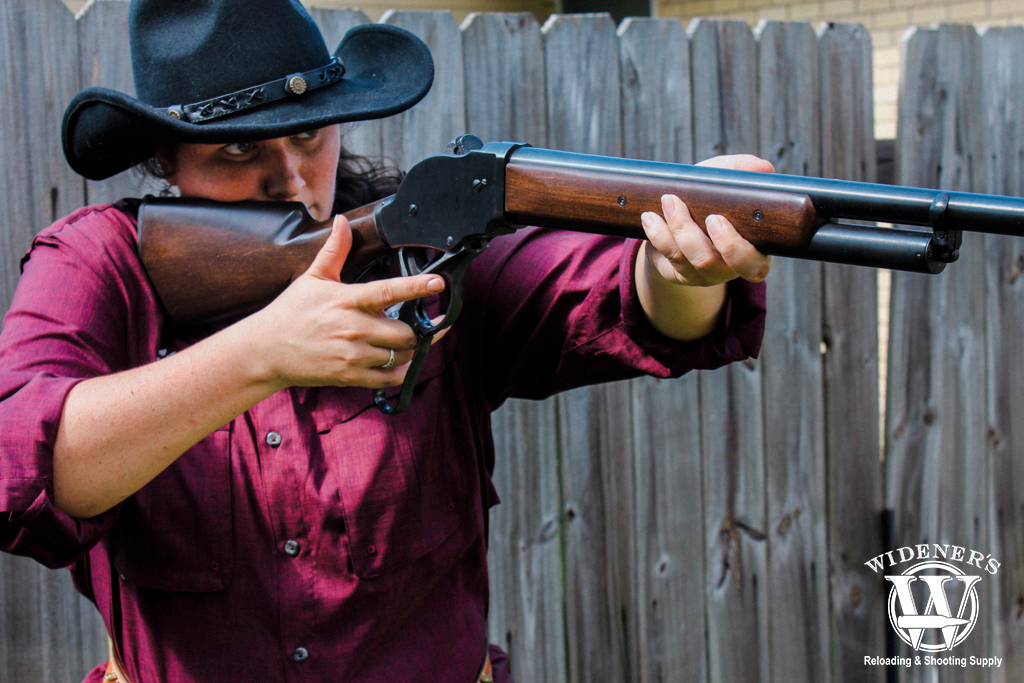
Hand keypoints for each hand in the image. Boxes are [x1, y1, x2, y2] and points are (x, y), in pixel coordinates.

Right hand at [246, 214, 446, 389]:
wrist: (266, 350)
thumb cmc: (290, 312)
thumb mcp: (312, 278)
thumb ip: (334, 251)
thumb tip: (342, 220)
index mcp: (347, 300)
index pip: (388, 291)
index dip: (416, 286)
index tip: (438, 283)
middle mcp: (353, 329)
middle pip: (404, 332)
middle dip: (413, 329)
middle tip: (409, 324)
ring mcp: (353, 355)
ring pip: (400, 355)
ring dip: (407, 350)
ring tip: (400, 342)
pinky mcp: (350, 377)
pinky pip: (389, 379)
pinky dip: (400, 372)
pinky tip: (397, 362)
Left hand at [640, 154, 773, 286]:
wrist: (681, 224)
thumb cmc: (710, 202)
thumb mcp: (724, 184)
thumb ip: (742, 173)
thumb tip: (765, 168)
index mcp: (752, 251)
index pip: (753, 265)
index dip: (735, 249)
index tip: (716, 219)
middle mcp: (727, 269)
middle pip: (715, 266)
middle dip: (701, 239)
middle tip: (703, 214)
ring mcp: (703, 275)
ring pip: (689, 259)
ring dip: (678, 227)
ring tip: (669, 200)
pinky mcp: (680, 274)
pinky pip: (669, 258)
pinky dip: (658, 234)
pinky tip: (650, 217)